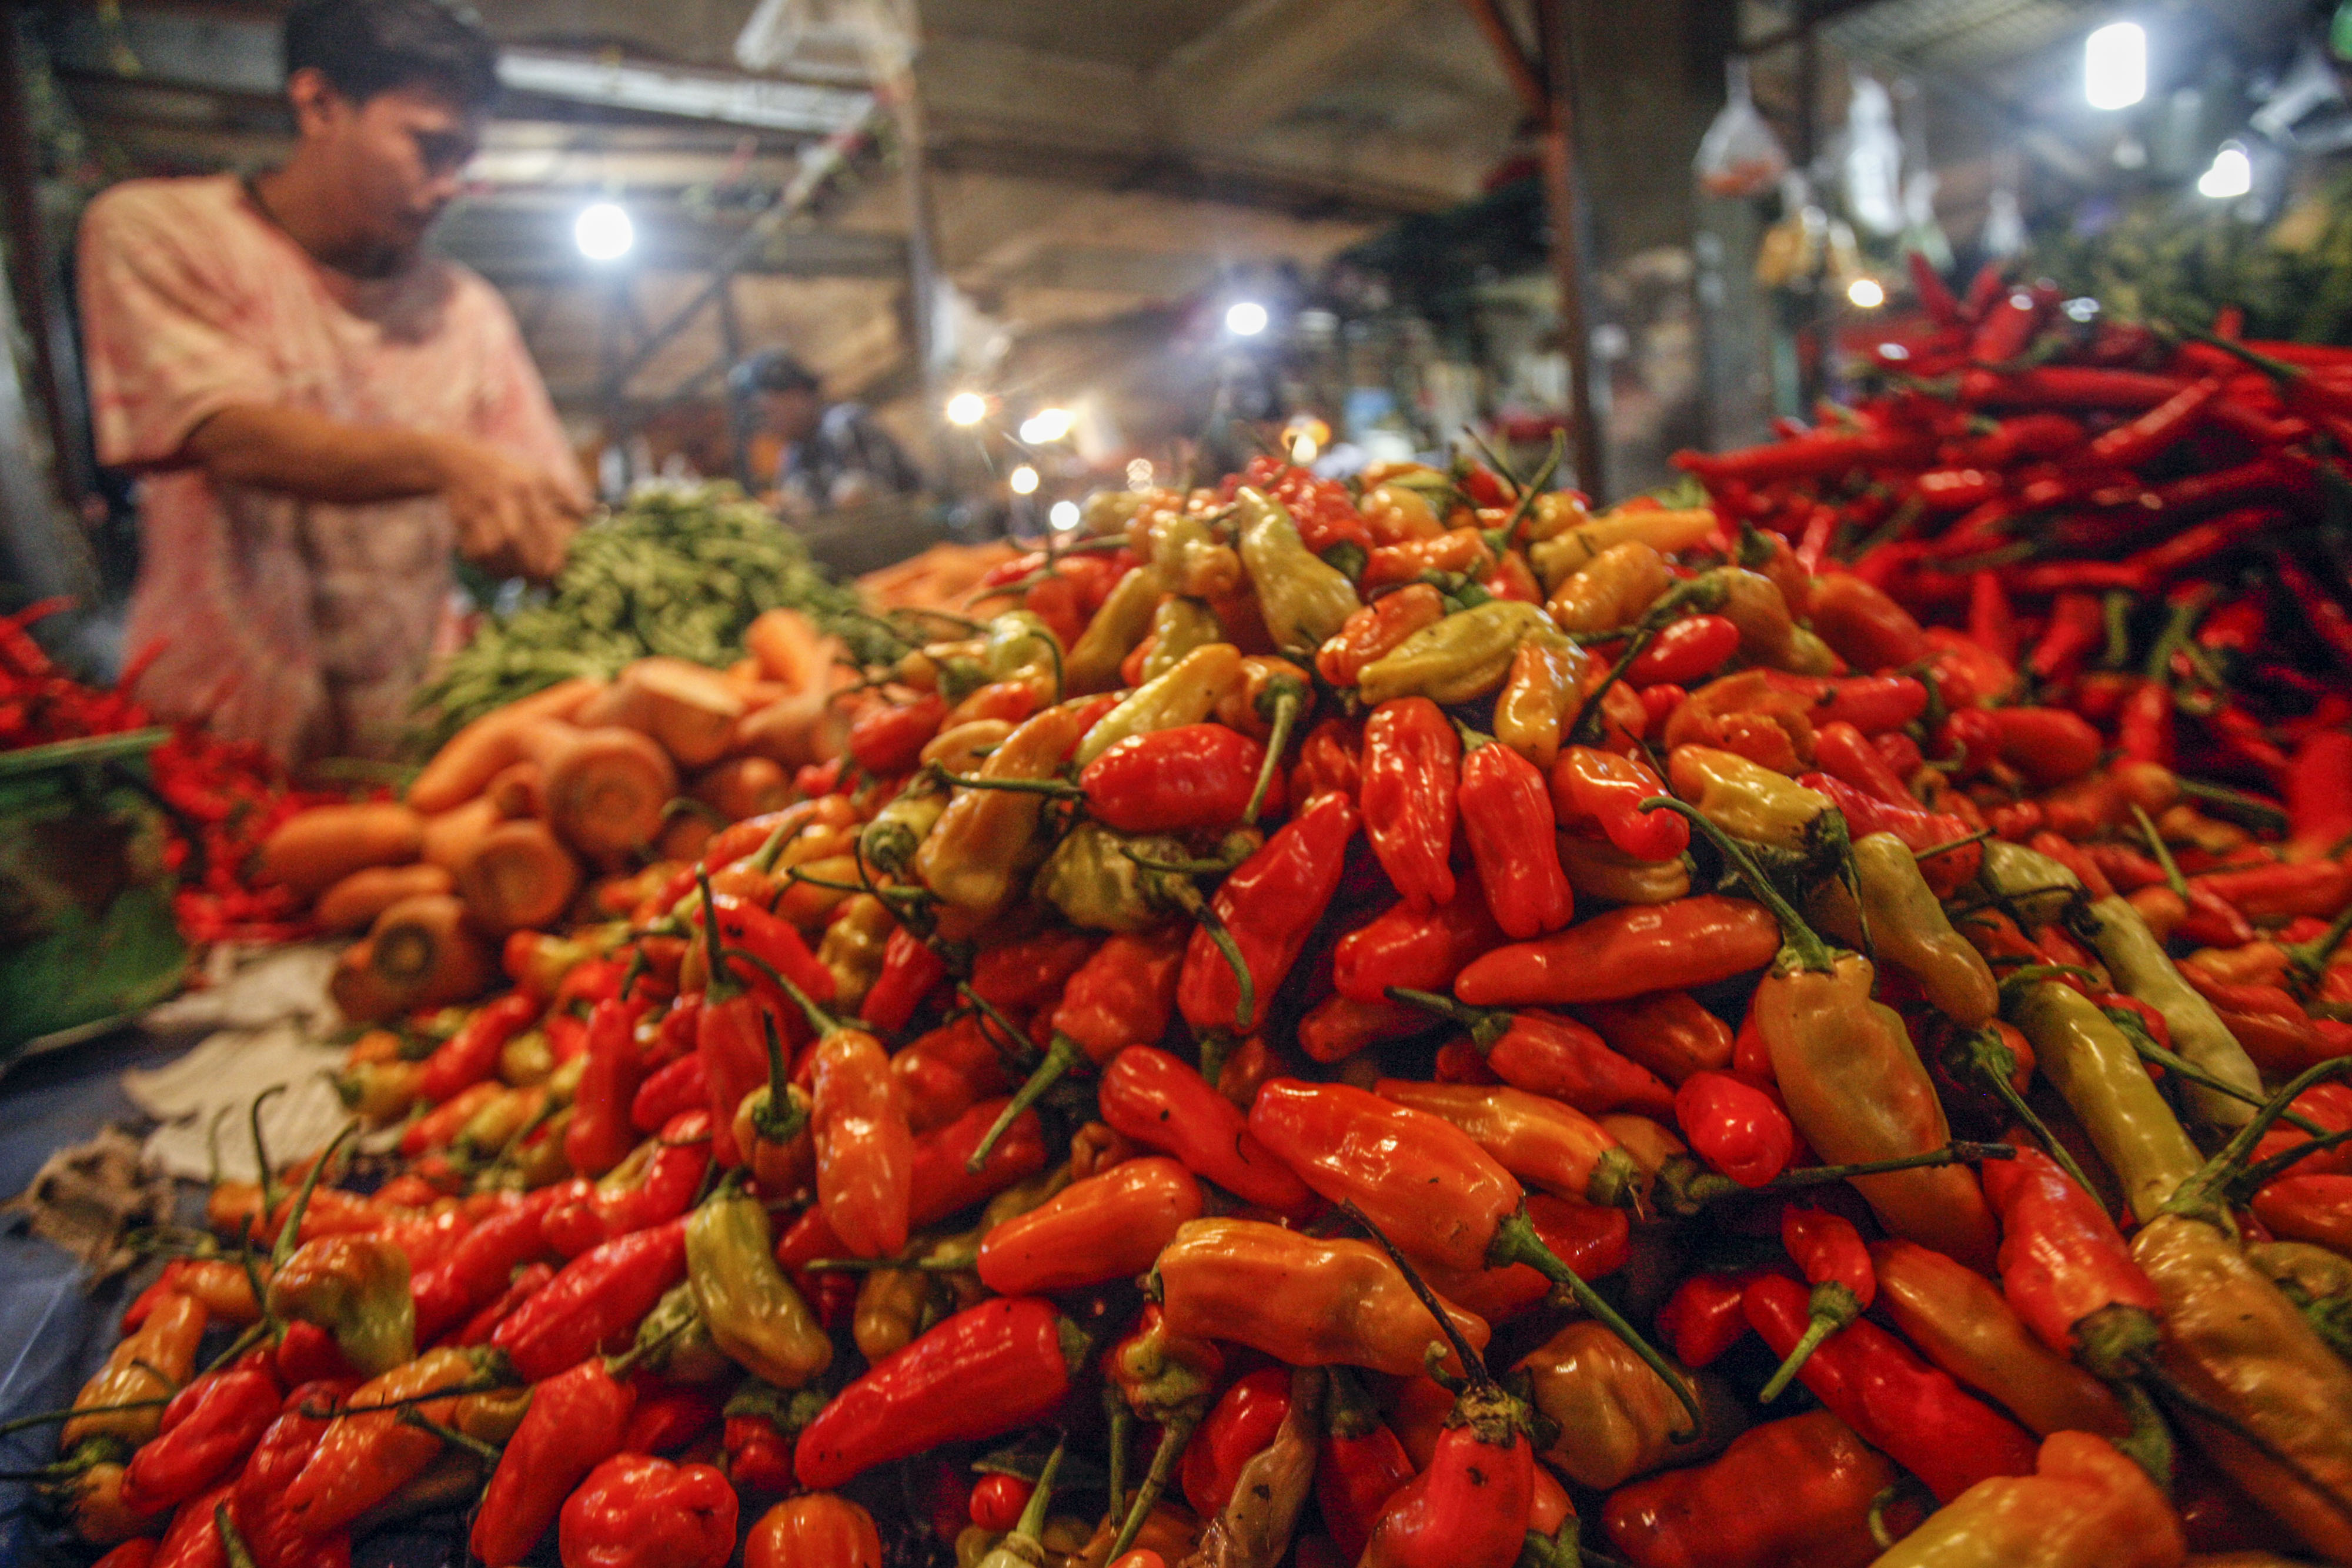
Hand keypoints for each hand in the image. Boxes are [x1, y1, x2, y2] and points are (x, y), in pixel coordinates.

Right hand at [432, 436, 585, 580]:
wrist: (457, 460)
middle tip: (542, 583)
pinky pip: (473, 551)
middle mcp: (501, 495)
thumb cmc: (509, 470)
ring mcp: (478, 508)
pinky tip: (500, 573)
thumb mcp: (539, 472)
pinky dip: (487, 566)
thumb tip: (593, 516)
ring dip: (507, 569)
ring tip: (521, 579)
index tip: (558, 570)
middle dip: (529, 565)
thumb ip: (566, 494)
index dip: (550, 550)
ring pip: (491, 548)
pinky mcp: (460, 520)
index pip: (541, 522)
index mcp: (526, 484)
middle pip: (513, 538)